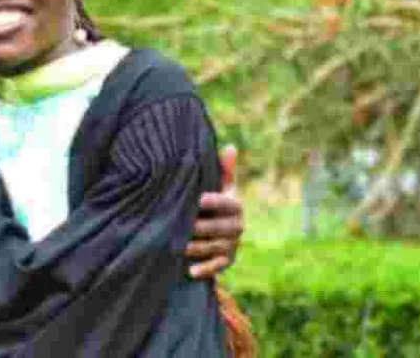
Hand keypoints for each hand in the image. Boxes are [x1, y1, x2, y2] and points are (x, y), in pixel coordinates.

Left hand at [186, 144, 243, 278]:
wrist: (211, 230)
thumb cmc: (209, 203)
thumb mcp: (216, 186)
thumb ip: (222, 170)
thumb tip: (230, 147)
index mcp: (234, 206)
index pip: (229, 203)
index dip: (216, 201)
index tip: (199, 199)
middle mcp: (237, 226)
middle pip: (224, 228)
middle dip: (205, 228)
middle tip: (187, 226)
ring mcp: (232, 245)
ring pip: (217, 248)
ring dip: (200, 248)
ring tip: (182, 246)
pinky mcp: (225, 261)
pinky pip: (217, 267)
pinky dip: (205, 270)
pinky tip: (191, 271)